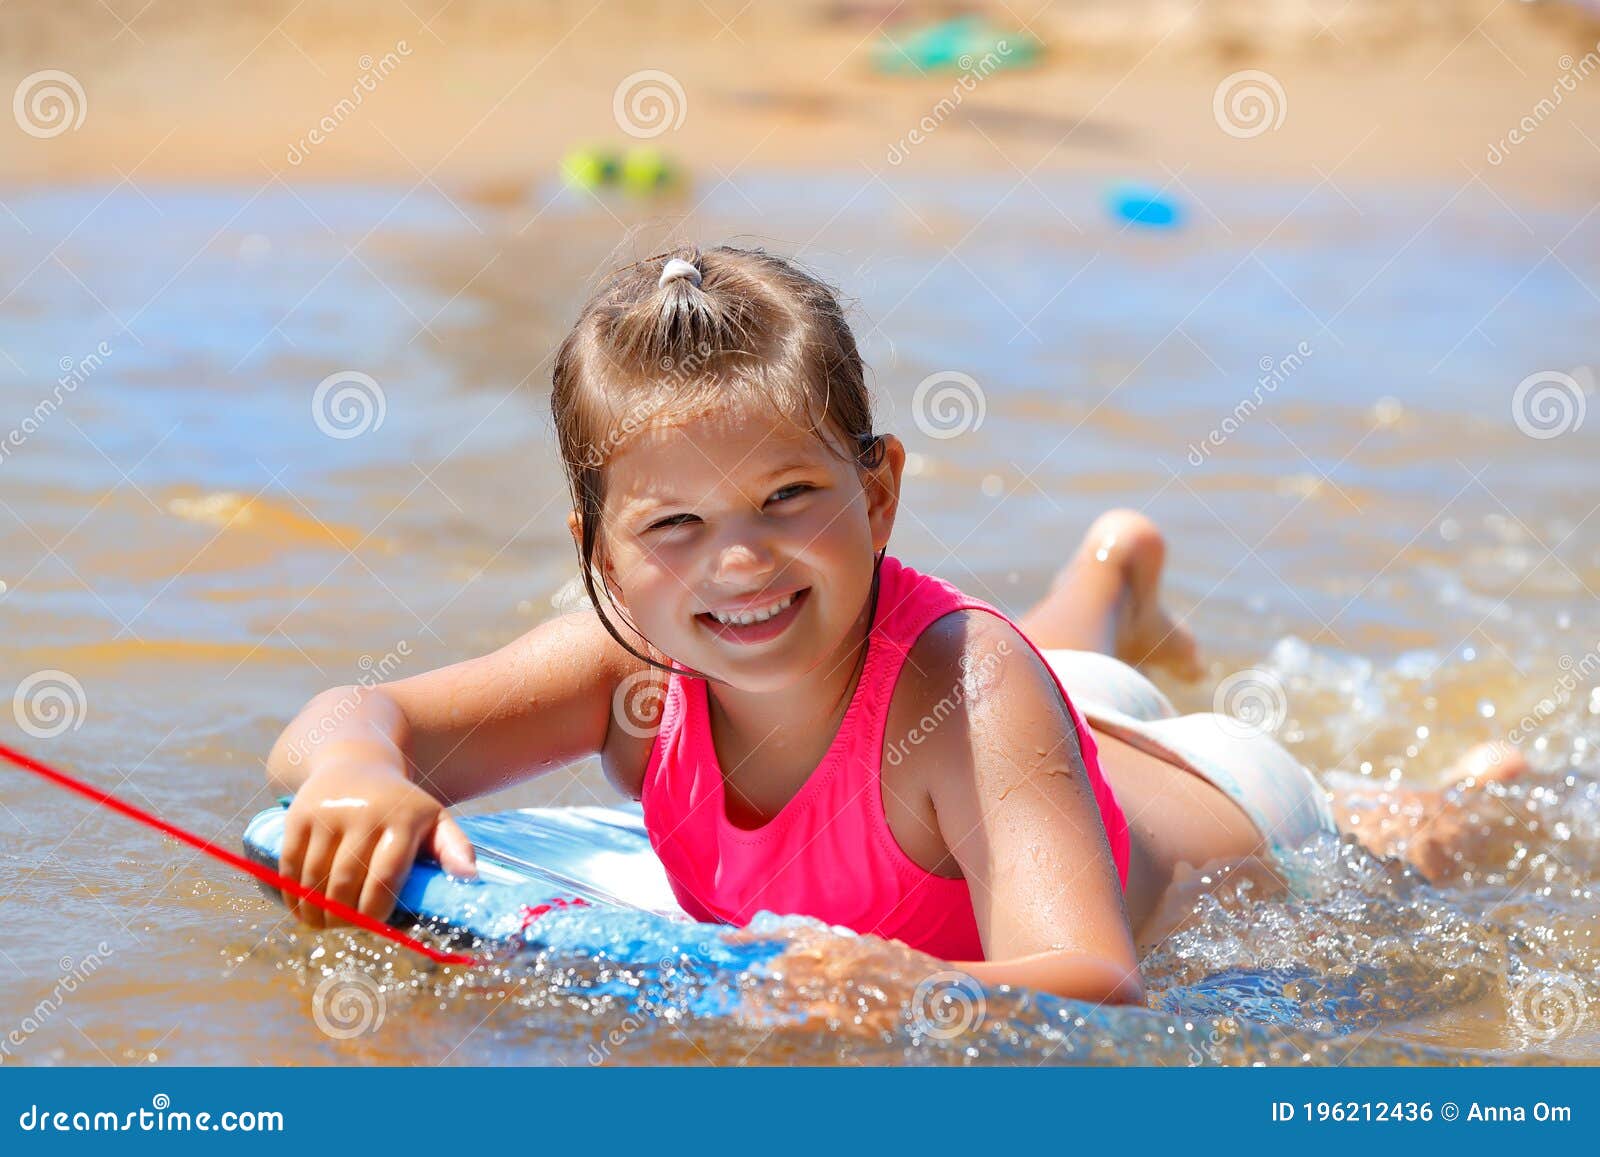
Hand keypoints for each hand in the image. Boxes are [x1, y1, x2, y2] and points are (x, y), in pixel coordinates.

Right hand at [277, 751, 476, 929]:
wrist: (356, 761)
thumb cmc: (401, 805)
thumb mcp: (434, 819)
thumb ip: (454, 847)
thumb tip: (470, 876)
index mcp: (402, 818)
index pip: (385, 877)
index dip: (375, 910)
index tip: (373, 927)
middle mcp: (364, 813)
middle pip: (345, 881)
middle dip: (343, 915)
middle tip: (345, 929)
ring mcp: (328, 813)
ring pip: (314, 876)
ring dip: (315, 910)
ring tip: (322, 924)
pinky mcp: (299, 815)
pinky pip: (290, 863)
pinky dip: (292, 893)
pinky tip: (300, 909)